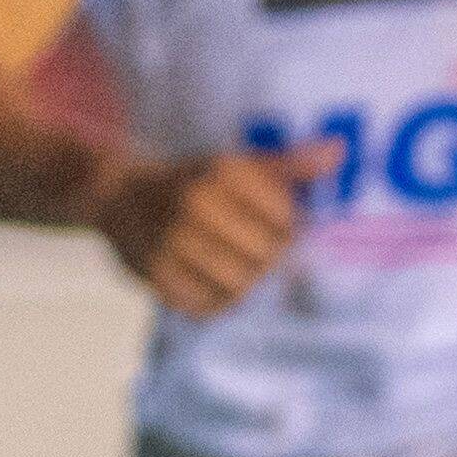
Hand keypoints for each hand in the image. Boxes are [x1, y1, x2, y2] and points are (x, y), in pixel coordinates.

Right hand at [92, 144, 328, 315]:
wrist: (117, 196)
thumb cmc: (191, 182)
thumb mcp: (235, 164)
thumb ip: (288, 164)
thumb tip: (338, 152)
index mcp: (220, 173)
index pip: (285, 217)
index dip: (289, 228)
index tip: (277, 226)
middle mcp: (196, 204)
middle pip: (266, 254)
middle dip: (270, 257)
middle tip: (258, 251)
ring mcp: (173, 241)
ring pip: (240, 283)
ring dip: (247, 282)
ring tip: (237, 266)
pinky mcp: (156, 274)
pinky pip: (208, 304)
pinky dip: (219, 301)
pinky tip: (214, 282)